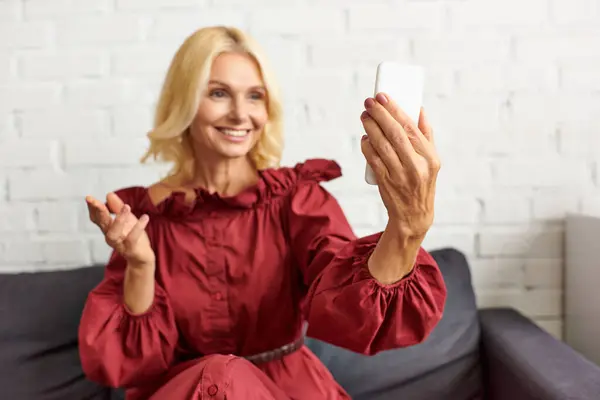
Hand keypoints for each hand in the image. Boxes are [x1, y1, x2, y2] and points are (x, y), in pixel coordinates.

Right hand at [86, 192, 154, 267]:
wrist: (142, 257)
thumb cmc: (133, 237)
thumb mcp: (127, 219)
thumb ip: (118, 207)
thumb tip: (109, 194)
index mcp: (108, 228)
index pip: (97, 218)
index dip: (92, 208)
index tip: (89, 198)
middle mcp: (111, 236)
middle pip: (102, 224)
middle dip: (99, 212)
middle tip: (97, 202)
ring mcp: (119, 244)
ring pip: (114, 233)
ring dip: (119, 219)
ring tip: (127, 206)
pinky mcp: (130, 249)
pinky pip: (132, 239)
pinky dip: (138, 227)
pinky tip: (145, 217)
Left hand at [360, 93, 439, 238]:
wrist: (413, 216)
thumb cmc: (422, 183)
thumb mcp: (431, 161)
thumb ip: (426, 136)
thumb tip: (419, 109)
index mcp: (430, 158)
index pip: (411, 128)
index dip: (396, 110)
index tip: (384, 96)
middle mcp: (417, 166)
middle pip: (395, 134)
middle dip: (380, 115)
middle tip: (370, 102)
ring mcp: (401, 176)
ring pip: (382, 146)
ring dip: (370, 128)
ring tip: (364, 115)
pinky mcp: (386, 183)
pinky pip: (373, 161)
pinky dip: (367, 147)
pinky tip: (364, 137)